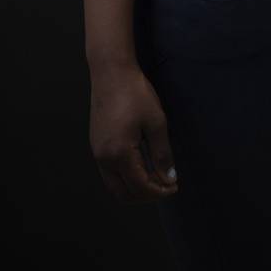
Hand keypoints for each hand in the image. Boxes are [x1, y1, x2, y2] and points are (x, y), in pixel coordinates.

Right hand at [89, 60, 178, 204]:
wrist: (111, 74)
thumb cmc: (136, 95)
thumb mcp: (156, 123)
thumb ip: (162, 154)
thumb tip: (170, 178)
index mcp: (119, 154)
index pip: (140, 186)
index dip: (159, 192)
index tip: (175, 187)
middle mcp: (103, 159)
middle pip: (123, 194)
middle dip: (146, 196)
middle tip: (166, 187)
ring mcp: (96, 153)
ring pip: (114, 186)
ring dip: (134, 188)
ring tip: (156, 179)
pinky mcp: (96, 146)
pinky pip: (109, 173)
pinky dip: (125, 178)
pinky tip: (142, 168)